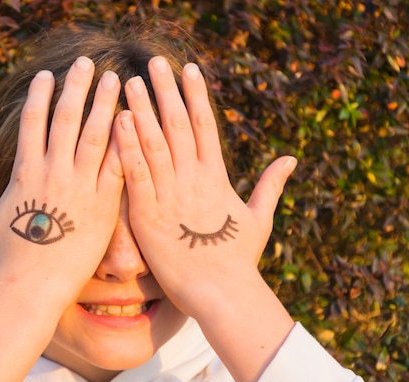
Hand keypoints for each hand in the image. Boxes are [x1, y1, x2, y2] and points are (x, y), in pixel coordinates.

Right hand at [0, 56, 123, 305]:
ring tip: (113, 79)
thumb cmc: (6, 257)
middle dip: (75, 87)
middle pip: (65, 119)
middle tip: (86, 62)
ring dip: (103, 104)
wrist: (33, 289)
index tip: (47, 75)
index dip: (40, 96)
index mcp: (24, 173)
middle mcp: (53, 173)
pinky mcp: (104, 206)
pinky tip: (133, 120)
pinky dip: (124, 142)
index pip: (32, 123)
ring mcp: (80, 188)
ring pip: (94, 135)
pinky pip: (116, 167)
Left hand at [114, 56, 296, 317]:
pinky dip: (126, 146)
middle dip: (167, 91)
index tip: (190, 69)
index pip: (205, 126)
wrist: (222, 293)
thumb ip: (270, 185)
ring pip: (154, 143)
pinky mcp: (147, 214)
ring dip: (142, 110)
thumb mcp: (260, 218)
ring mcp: (169, 194)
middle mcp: (193, 179)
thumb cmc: (240, 260)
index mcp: (216, 177)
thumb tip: (290, 159)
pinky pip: (135, 174)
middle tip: (154, 62)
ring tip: (131, 82)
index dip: (196, 95)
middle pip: (177, 125)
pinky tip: (118, 122)